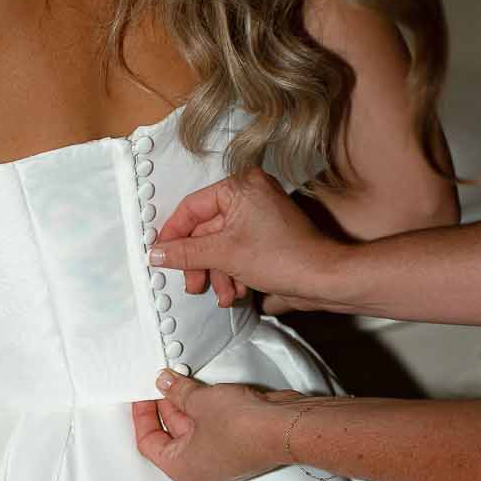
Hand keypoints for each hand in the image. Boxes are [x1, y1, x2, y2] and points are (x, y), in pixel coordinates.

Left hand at [132, 372, 300, 480]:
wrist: (285, 428)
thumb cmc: (245, 428)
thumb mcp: (199, 401)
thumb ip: (177, 391)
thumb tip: (165, 383)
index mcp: (182, 469)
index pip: (148, 442)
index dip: (142, 415)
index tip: (143, 394)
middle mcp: (200, 470)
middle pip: (171, 437)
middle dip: (166, 406)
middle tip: (163, 381)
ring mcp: (221, 461)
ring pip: (194, 431)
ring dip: (187, 405)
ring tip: (183, 381)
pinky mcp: (238, 449)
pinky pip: (213, 429)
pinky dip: (205, 410)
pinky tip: (204, 390)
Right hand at [150, 169, 343, 311]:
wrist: (323, 279)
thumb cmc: (285, 257)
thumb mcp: (224, 254)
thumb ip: (186, 252)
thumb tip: (157, 253)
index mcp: (240, 186)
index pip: (192, 208)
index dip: (174, 234)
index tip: (160, 254)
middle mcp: (251, 195)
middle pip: (206, 230)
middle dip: (201, 262)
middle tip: (193, 283)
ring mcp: (260, 216)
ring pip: (221, 245)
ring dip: (218, 273)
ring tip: (225, 294)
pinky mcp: (267, 236)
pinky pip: (237, 250)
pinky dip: (232, 272)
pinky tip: (237, 291)